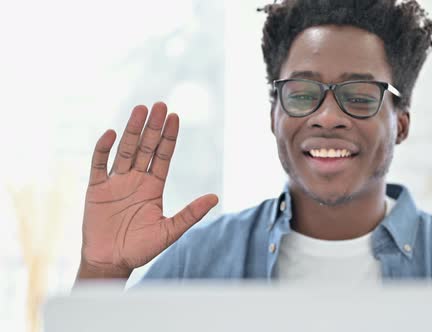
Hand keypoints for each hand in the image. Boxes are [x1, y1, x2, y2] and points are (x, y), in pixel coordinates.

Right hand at [77, 102, 217, 278]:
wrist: (111, 262)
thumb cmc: (141, 249)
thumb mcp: (170, 231)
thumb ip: (190, 214)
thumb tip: (215, 197)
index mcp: (153, 187)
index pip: (163, 156)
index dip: (168, 137)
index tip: (175, 117)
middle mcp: (135, 180)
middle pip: (145, 147)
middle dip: (153, 127)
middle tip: (160, 105)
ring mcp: (115, 182)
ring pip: (125, 150)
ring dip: (132, 131)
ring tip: (140, 109)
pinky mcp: (96, 189)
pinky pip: (99, 165)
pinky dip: (103, 149)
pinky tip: (111, 134)